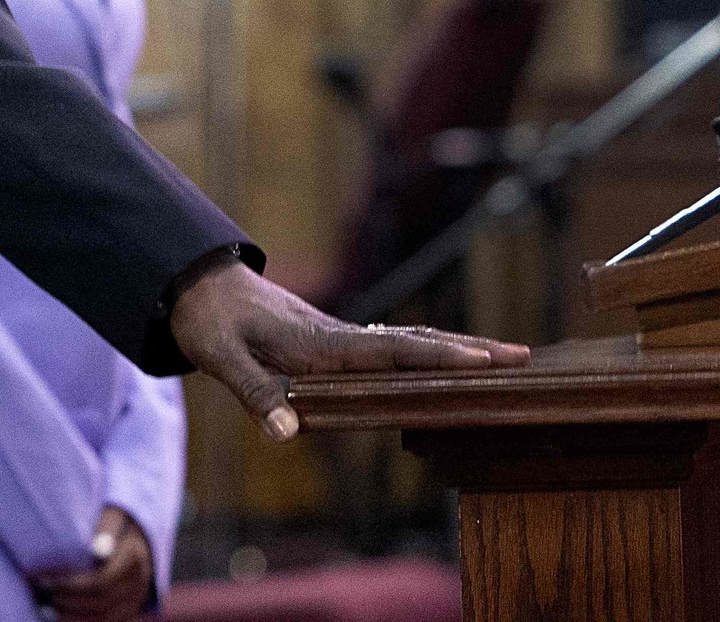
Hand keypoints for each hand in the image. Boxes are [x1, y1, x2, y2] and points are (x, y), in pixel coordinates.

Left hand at [25, 506, 151, 621]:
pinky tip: (61, 616)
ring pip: (105, 617)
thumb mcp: (111, 516)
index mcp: (134, 557)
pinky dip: (84, 621)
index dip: (70, 585)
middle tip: (41, 593)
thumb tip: (96, 550)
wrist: (138, 535)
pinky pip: (108, 621)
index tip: (44, 580)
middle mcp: (139, 581)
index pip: (101, 580)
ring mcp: (137, 597)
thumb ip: (105, 529)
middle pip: (101, 601)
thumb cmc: (115, 522)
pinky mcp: (131, 608)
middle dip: (68, 601)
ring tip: (47, 607)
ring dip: (73, 616)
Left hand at [169, 258, 527, 440]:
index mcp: (320, 343)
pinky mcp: (334, 342)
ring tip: (506, 359)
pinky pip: (390, 347)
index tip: (484, 360)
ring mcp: (340, 338)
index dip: (437, 357)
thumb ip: (254, 394)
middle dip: (470, 349)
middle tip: (525, 357)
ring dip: (456, 348)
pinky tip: (449, 363)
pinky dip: (427, 351)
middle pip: (415, 341)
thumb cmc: (207, 320)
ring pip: (408, 341)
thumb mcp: (219, 357)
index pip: (390, 350)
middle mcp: (339, 337)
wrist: (194, 283)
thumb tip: (288, 435)